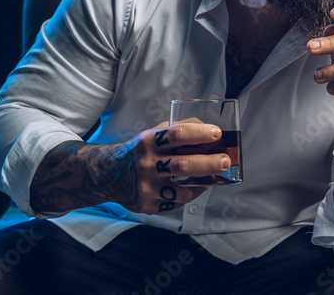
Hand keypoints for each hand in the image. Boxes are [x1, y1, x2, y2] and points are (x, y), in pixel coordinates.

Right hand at [31, 119, 232, 215]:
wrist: (108, 175)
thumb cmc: (139, 151)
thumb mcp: (153, 134)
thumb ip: (178, 130)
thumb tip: (208, 128)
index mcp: (148, 142)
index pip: (177, 134)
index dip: (199, 133)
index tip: (217, 133)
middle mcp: (146, 165)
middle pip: (183, 165)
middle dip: (208, 163)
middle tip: (225, 160)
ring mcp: (146, 187)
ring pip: (181, 190)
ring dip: (203, 183)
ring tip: (215, 176)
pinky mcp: (147, 205)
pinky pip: (176, 202)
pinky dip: (190, 194)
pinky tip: (196, 187)